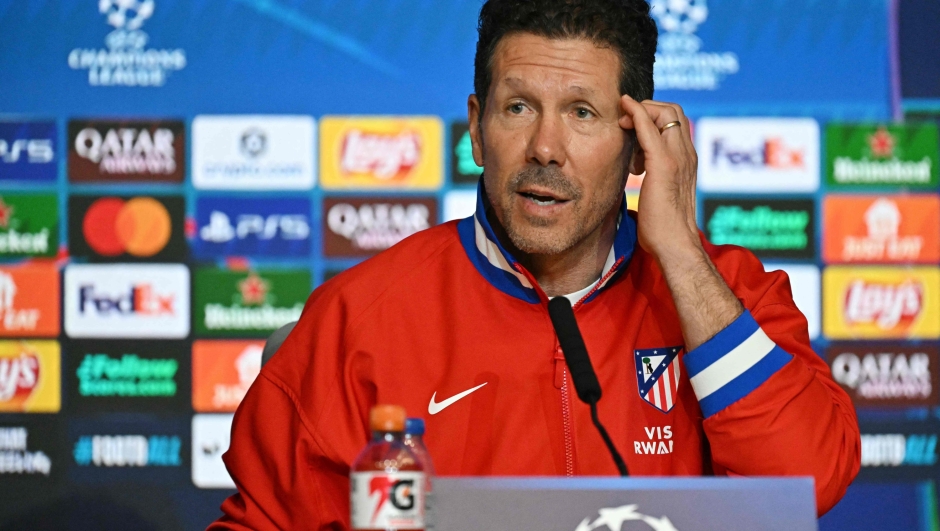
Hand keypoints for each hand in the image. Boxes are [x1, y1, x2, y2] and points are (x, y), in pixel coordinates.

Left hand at [618, 96, 699, 258]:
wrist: (674, 245)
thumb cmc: (663, 227)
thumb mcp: (659, 193)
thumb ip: (655, 177)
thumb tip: (637, 172)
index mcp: (687, 160)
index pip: (676, 122)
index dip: (653, 116)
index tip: (631, 131)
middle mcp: (687, 154)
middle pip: (673, 110)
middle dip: (647, 108)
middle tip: (626, 125)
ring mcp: (678, 157)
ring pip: (665, 112)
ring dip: (640, 113)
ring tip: (625, 140)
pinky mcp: (664, 164)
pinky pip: (649, 127)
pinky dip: (636, 113)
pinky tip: (623, 111)